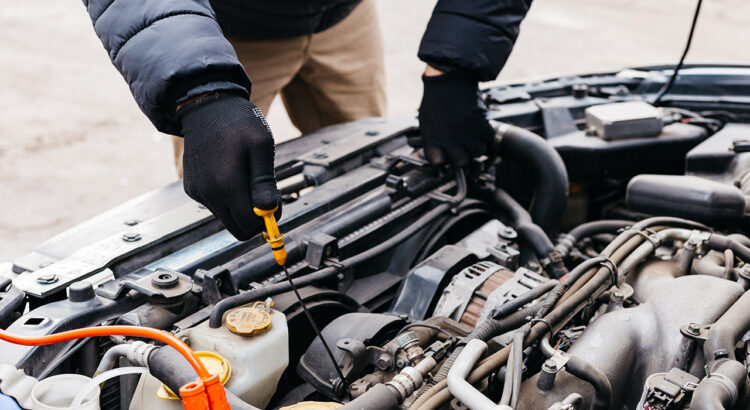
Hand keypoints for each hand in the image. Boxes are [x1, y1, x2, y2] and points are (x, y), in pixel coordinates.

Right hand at [177, 93, 279, 239]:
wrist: (204, 107)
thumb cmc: (238, 123)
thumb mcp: (261, 145)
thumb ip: (265, 181)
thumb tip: (269, 210)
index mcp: (226, 185)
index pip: (249, 225)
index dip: (267, 220)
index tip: (275, 201)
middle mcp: (208, 194)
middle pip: (238, 229)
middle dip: (255, 218)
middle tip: (265, 194)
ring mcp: (198, 192)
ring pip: (227, 219)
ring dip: (241, 207)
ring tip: (246, 177)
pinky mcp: (193, 189)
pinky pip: (216, 206)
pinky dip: (227, 198)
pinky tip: (230, 173)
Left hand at [418, 67, 494, 166]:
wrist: (450, 80)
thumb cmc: (436, 98)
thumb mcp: (427, 121)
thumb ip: (433, 138)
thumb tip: (441, 149)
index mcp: (433, 140)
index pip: (438, 162)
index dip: (442, 159)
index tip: (445, 155)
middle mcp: (450, 141)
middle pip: (462, 162)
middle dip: (463, 157)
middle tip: (463, 148)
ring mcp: (467, 135)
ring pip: (478, 152)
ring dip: (476, 146)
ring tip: (472, 137)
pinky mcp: (481, 126)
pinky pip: (488, 138)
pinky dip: (485, 134)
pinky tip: (479, 127)